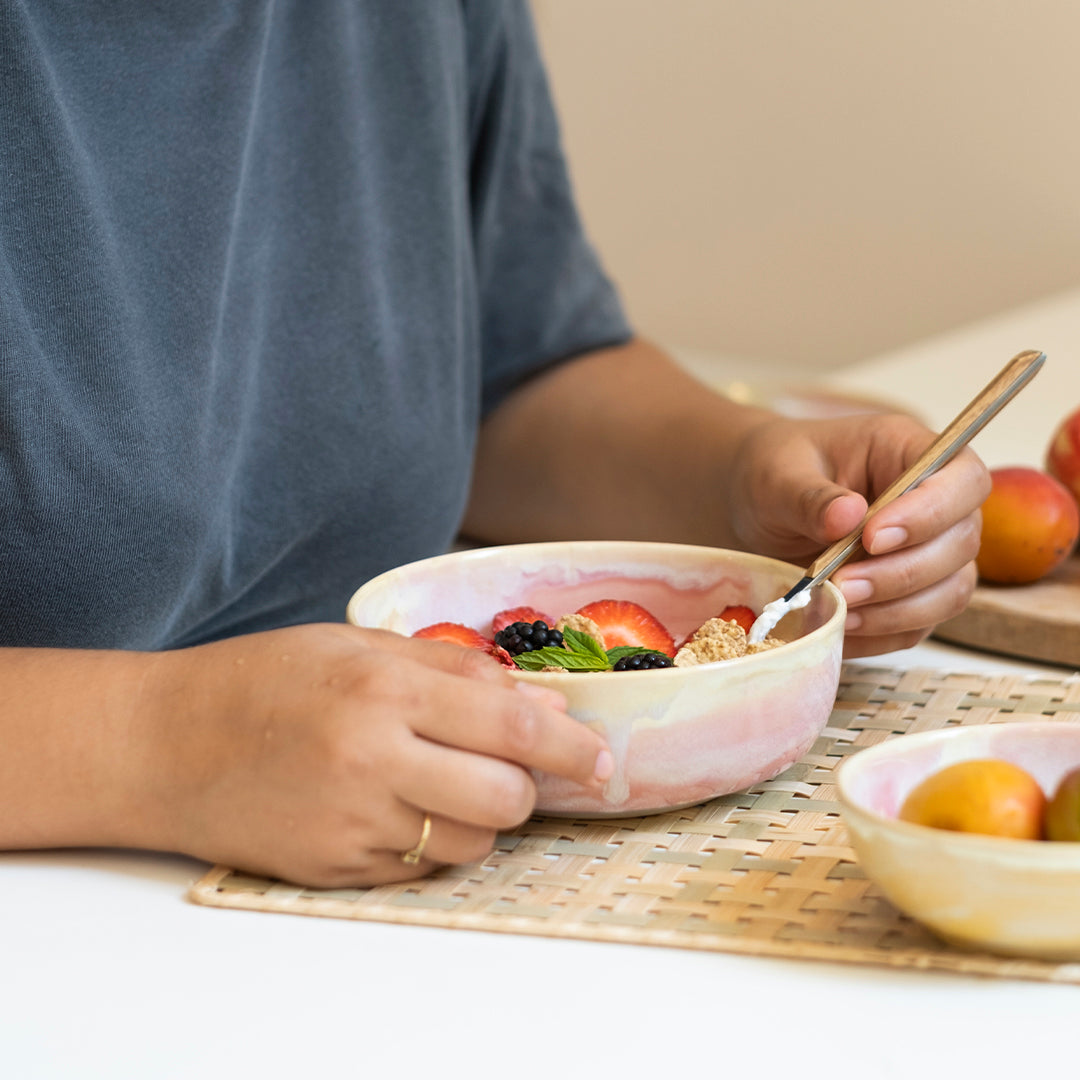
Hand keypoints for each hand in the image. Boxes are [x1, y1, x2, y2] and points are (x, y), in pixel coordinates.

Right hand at [140, 623, 611, 886]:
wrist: (165, 744)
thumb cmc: (264, 680)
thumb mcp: (359, 646)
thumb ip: (457, 673)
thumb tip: (545, 704)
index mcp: (383, 689)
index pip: (514, 728)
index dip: (575, 747)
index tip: (602, 757)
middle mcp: (373, 759)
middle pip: (507, 798)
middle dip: (527, 786)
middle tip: (509, 767)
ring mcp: (352, 823)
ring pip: (473, 842)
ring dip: (482, 816)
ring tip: (443, 782)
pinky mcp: (335, 869)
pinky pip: (422, 869)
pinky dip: (433, 842)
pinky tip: (401, 807)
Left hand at [726, 412, 989, 656]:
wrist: (755, 509)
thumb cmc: (773, 475)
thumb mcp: (778, 476)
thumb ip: (810, 496)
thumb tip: (848, 516)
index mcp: (908, 451)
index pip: (962, 478)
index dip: (931, 511)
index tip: (873, 537)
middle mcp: (933, 503)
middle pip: (961, 543)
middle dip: (904, 573)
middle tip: (842, 583)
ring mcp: (929, 553)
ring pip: (951, 592)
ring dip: (897, 610)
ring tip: (839, 609)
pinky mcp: (910, 597)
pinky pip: (917, 626)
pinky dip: (880, 634)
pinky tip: (838, 626)